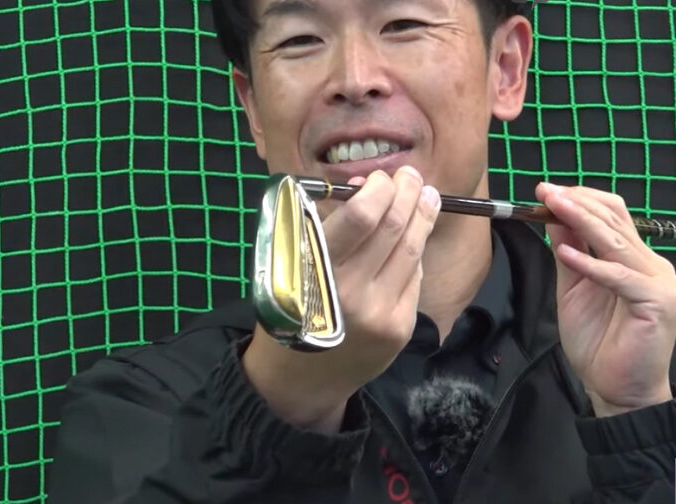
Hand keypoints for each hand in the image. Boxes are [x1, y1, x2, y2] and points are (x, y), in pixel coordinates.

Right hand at [243, 167, 440, 431]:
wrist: (300, 379)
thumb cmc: (287, 312)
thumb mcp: (287, 266)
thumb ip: (323, 230)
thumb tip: (364, 191)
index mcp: (315, 270)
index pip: (362, 217)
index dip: (378, 188)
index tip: (380, 177)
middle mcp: (352, 291)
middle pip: (394, 227)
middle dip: (408, 193)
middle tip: (411, 177)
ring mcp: (381, 313)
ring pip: (412, 250)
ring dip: (423, 216)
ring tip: (428, 197)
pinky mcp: (399, 329)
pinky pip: (413, 278)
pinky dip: (413, 253)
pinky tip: (413, 239)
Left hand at [536, 183, 675, 416]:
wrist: (614, 387)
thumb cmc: (597, 341)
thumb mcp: (573, 288)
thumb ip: (569, 254)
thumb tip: (554, 218)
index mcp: (633, 259)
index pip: (612, 216)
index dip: (580, 200)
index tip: (545, 191)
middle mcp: (650, 264)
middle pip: (616, 221)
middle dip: (577, 203)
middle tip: (545, 191)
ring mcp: (658, 282)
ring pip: (617, 241)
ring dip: (581, 220)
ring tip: (552, 206)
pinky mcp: (656, 303)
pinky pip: (620, 277)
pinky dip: (591, 264)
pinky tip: (565, 254)